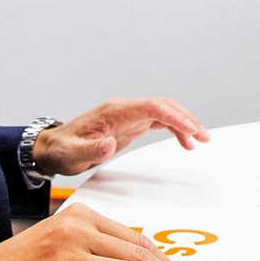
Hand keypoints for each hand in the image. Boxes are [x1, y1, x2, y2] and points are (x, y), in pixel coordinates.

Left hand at [32, 97, 208, 176]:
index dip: (174, 117)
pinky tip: (185, 142)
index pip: (151, 107)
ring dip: (184, 123)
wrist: (54, 147)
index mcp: (113, 112)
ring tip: (201, 140)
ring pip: (164, 111)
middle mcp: (124, 109)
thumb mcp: (71, 155)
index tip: (192, 130)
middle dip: (186, 118)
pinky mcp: (130, 124)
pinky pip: (159, 120)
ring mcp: (128, 115)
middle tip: (204, 136)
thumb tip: (110, 143)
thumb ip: (90, 150)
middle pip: (163, 105)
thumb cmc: (62, 150)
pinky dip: (174, 129)